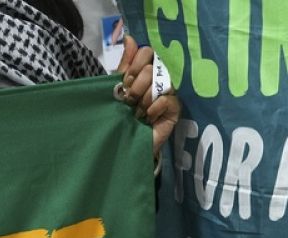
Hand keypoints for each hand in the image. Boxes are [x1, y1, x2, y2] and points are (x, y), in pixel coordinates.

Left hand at [117, 35, 179, 159]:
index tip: (125, 82)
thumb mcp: (118, 88)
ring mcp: (170, 92)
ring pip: (160, 82)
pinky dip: (153, 109)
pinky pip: (167, 99)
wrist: (125, 143)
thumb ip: (125, 64)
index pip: (146, 52)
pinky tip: (148, 119)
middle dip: (135, 87)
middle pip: (151, 68)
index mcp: (146, 69)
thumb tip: (130, 37)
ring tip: (138, 113)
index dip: (133, 67)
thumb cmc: (121, 115)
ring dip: (143, 100)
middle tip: (130, 102)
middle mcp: (160, 77)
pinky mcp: (176, 108)